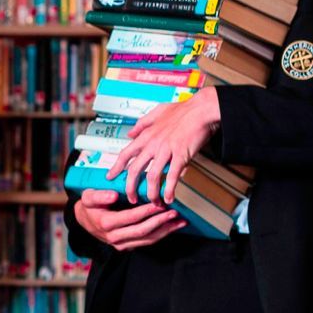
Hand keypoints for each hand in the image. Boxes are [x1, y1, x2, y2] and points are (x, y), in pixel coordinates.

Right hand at [74, 188, 185, 250]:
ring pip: (147, 239)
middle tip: (174, 212)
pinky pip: (147, 241)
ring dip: (165, 231)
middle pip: (142, 231)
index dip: (146, 211)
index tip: (159, 204)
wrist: (85, 221)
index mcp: (106, 223)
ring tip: (180, 222)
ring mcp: (122, 244)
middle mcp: (114, 237)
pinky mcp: (128, 246)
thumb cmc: (89, 206)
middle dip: (160, 222)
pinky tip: (172, 227)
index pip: (131, 218)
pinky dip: (161, 234)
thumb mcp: (88, 196)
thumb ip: (99, 195)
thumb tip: (113, 195)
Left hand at [107, 87, 220, 203]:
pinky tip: (169, 198)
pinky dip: (170, 189)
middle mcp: (153, 144)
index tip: (110, 177)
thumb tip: (131, 133)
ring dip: (151, 193)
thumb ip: (143, 123)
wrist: (202, 109)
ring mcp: (166, 150)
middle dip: (130, 187)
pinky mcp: (181, 155)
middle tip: (132, 198)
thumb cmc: (183, 110)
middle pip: (135, 170)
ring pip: (152, 176)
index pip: (126, 154)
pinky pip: (173, 176)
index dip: (116, 167)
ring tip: (153, 202)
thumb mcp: (157, 112)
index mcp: (146, 135)